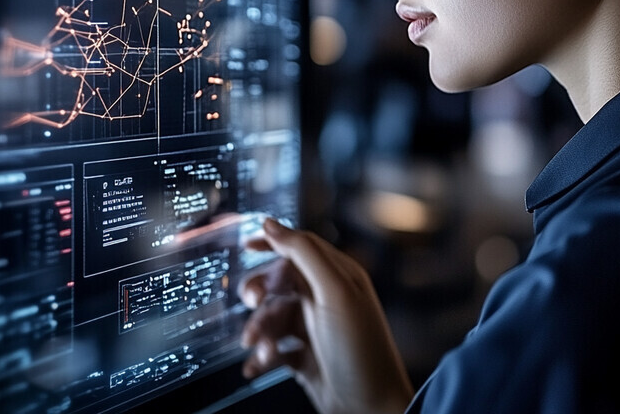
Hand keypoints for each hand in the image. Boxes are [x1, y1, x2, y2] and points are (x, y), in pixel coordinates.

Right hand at [238, 218, 413, 413]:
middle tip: (251, 302)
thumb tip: (272, 224)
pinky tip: (258, 364)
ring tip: (262, 347)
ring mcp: (316, 328)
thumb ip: (303, 252)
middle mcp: (326, 298)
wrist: (371, 410)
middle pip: (281, 280)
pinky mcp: (306, 357)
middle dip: (262, 291)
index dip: (274, 241)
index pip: (301, 246)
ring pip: (274, 316)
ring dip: (261, 329)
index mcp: (338, 275)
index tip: (247, 242)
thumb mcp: (332, 291)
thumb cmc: (359, 348)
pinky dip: (263, 355)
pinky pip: (275, 347)